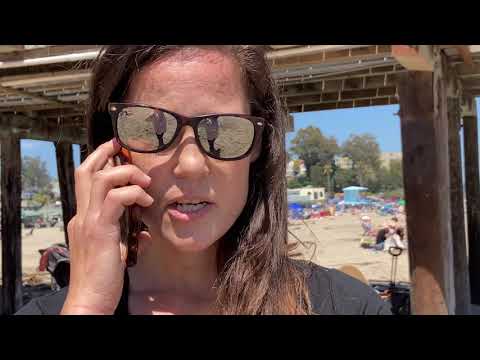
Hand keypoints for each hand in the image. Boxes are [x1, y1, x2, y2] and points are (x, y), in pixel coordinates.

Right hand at [61, 139, 153, 314]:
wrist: (90, 300)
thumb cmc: (103, 279)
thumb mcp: (117, 253)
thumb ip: (128, 239)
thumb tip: (146, 235)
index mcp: (84, 218)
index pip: (86, 180)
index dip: (99, 161)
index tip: (116, 151)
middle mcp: (82, 215)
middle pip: (86, 171)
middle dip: (104, 152)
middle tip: (122, 145)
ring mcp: (88, 222)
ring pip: (101, 179)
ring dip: (126, 173)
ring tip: (144, 182)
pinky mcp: (99, 230)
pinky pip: (115, 199)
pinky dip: (134, 193)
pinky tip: (147, 202)